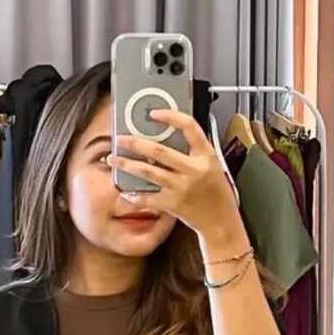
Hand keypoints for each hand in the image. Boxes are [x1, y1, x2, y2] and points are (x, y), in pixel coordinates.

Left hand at [108, 110, 241, 240]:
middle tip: (120, 138)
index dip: (170, 116)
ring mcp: (182, 187)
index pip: (189, 127)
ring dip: (127, 164)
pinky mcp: (173, 204)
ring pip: (148, 172)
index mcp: (206, 155)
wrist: (221, 221)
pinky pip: (148, 198)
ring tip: (112, 159)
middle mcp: (193, 170)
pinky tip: (125, 191)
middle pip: (159, 151)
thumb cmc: (216, 192)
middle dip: (135, 143)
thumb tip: (169, 135)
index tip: (154, 114)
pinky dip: (135, 195)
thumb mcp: (213, 164)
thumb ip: (194, 151)